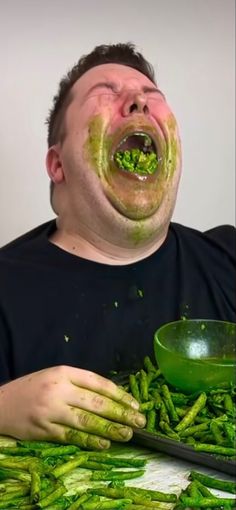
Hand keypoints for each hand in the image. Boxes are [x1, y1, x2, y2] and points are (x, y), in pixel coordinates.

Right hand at [0, 365, 145, 448]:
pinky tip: (103, 443)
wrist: (2, 403)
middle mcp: (59, 389)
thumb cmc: (34, 388)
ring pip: (86, 421)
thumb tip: (111, 397)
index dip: (119, 394)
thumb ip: (80, 383)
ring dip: (109, 429)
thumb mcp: (56, 375)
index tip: (135, 404)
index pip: (98, 383)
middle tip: (139, 421)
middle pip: (96, 402)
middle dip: (121, 413)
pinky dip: (89, 441)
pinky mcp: (44, 430)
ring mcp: (51, 411)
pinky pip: (71, 436)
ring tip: (127, 434)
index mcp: (64, 372)